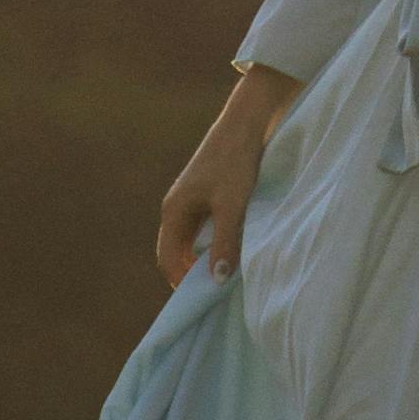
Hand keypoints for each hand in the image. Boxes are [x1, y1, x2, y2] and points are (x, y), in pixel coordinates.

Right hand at [157, 69, 290, 289]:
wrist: (250, 120)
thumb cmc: (237, 161)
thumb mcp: (233, 206)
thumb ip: (224, 243)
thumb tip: (216, 281)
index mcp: (174, 210)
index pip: (168, 259)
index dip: (181, 282)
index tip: (204, 300)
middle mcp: (179, 205)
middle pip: (179, 251)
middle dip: (195, 272)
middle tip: (219, 291)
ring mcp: (195, 198)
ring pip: (195, 239)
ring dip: (209, 256)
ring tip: (230, 272)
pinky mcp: (212, 191)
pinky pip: (208, 226)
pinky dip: (219, 240)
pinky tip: (239, 245)